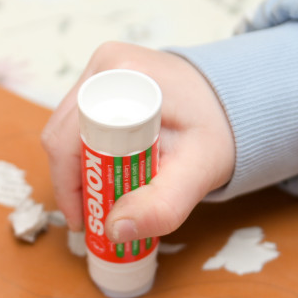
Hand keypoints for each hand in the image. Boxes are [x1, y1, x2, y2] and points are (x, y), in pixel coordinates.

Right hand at [40, 42, 234, 239]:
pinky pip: (76, 127)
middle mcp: (104, 66)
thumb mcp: (198, 172)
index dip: (70, 185)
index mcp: (122, 76)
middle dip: (74, 182)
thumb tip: (115, 230)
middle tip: (96, 216)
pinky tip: (106, 177)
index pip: (68, 139)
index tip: (87, 219)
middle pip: (61, 136)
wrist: (235, 104)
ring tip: (104, 199)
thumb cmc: (217, 131)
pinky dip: (85, 157)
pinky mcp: (101, 82)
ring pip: (65, 133)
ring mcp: (100, 71)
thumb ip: (162, 206)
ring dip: (79, 172)